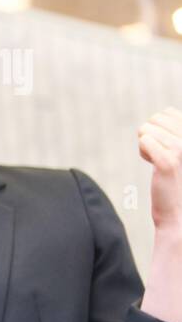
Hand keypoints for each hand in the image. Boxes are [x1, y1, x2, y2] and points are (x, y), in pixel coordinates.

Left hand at [138, 107, 181, 237]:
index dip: (160, 129)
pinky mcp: (168, 162)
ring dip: (147, 146)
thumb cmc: (177, 176)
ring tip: (161, 161)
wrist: (179, 208)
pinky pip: (144, 141)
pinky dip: (143, 152)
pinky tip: (155, 165)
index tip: (168, 147)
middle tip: (162, 155)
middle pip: (155, 119)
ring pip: (146, 129)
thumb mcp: (180, 148)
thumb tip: (164, 114)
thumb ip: (175, 131)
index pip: (167, 112)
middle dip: (151, 136)